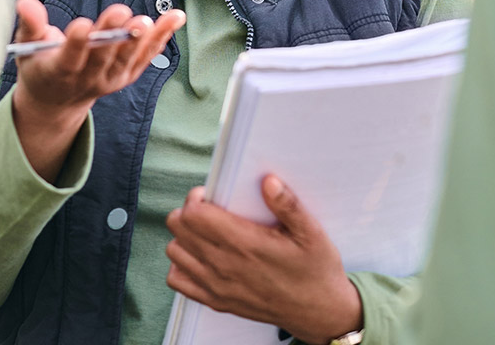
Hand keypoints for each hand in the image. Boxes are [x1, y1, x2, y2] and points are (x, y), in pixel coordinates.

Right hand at [9, 0, 184, 182]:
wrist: (57, 101)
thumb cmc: (40, 66)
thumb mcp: (27, 47)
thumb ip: (30, 25)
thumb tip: (24, 2)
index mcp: (58, 72)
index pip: (69, 59)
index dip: (76, 44)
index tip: (81, 25)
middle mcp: (87, 79)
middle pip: (102, 57)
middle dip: (112, 35)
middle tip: (121, 13)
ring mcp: (110, 79)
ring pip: (127, 59)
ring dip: (140, 39)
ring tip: (148, 20)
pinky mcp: (127, 76)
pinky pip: (146, 56)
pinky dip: (161, 37)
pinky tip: (175, 17)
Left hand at [165, 176, 362, 343]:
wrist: (319, 312)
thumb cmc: (315, 270)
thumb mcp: (311, 233)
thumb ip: (288, 205)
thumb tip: (268, 181)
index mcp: (246, 244)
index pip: (194, 215)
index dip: (197, 199)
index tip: (213, 195)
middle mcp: (225, 266)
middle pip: (179, 228)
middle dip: (189, 212)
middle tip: (209, 210)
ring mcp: (217, 286)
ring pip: (174, 251)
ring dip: (184, 237)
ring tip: (206, 232)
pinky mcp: (216, 301)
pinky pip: (178, 280)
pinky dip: (182, 265)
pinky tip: (202, 257)